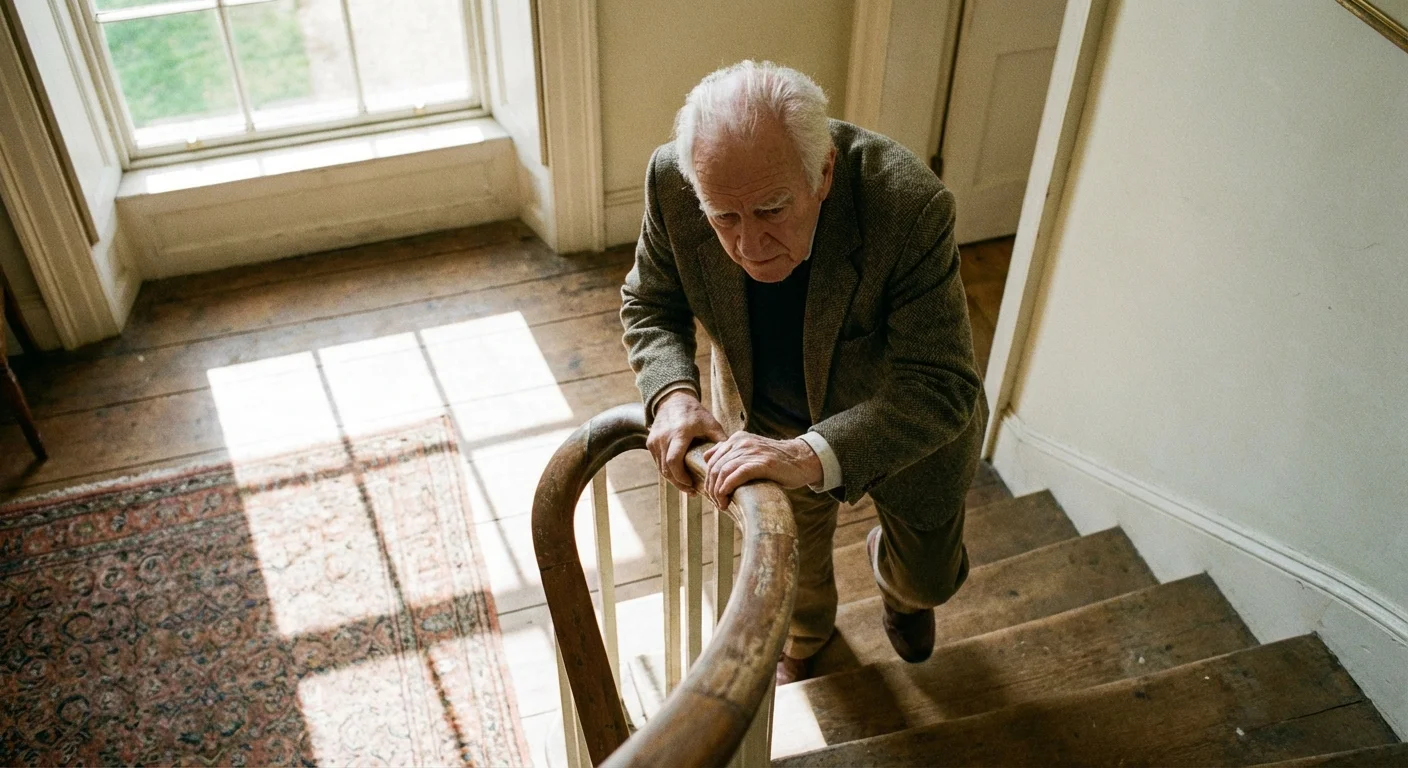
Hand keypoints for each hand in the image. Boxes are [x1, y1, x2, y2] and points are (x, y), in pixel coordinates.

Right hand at [648, 390, 727, 491]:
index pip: (674, 461)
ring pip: (661, 468)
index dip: (681, 478)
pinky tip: (679, 477)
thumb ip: (721, 440)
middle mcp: (663, 438)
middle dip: (679, 483)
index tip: (693, 486)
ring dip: (673, 479)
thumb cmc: (694, 413)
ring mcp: (654, 441)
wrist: (673, 400)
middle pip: (667, 469)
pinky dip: (668, 471)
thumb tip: (733, 458)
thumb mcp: (711, 423)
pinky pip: (658, 462)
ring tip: (687, 487)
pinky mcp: (650, 443)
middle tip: (692, 492)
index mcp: (679, 433)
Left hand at [702, 432, 823, 510]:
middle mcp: (742, 442)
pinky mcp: (761, 463)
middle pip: (715, 467)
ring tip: (721, 504)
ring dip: (717, 491)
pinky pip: (736, 475)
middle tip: (716, 503)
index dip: (708, 479)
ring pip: (722, 471)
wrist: (803, 460)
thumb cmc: (776, 461)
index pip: (711, 459)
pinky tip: (726, 498)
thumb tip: (708, 460)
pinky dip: (727, 488)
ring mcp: (752, 452)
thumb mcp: (751, 452)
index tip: (713, 494)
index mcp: (737, 438)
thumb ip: (731, 454)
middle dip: (711, 488)